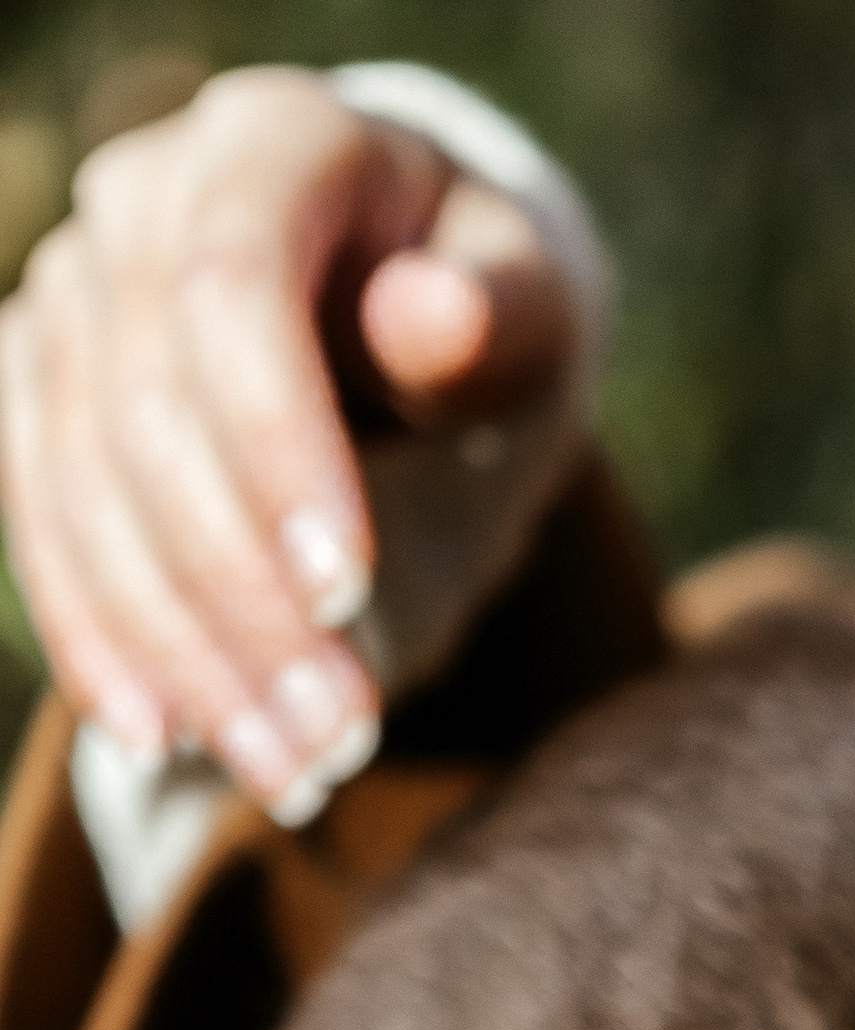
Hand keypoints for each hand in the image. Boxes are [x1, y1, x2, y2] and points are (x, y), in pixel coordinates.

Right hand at [0, 67, 577, 815]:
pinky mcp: (38, 388)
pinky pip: (41, 525)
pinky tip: (166, 743)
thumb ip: (494, 309)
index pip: (227, 291)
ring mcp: (71, 297)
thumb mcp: (522, 298)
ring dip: (186, 655)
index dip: (273, 448)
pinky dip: (102, 644)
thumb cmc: (477, 300)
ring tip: (294, 773)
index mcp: (268, 146)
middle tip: (344, 739)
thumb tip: (432, 319)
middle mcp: (138, 202)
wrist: (397, 289)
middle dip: (244, 603)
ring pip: (87, 494)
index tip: (346, 595)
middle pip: (151, 420)